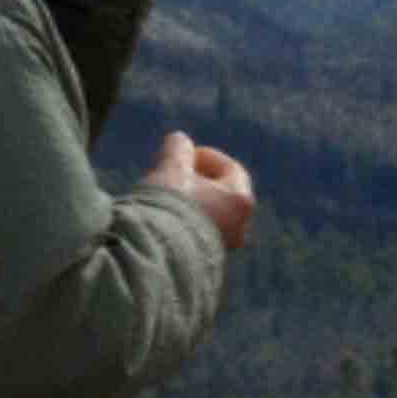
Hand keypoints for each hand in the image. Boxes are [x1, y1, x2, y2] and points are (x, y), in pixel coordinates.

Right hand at [151, 129, 257, 251]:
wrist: (155, 253)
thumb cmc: (168, 208)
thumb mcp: (172, 170)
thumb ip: (178, 150)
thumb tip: (179, 139)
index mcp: (241, 202)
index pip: (232, 169)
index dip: (208, 156)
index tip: (186, 153)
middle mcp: (240, 226)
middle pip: (222, 192)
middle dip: (197, 177)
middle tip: (173, 170)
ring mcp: (223, 244)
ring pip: (210, 212)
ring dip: (190, 198)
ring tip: (164, 191)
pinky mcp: (205, 258)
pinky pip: (199, 230)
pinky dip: (186, 217)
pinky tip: (162, 215)